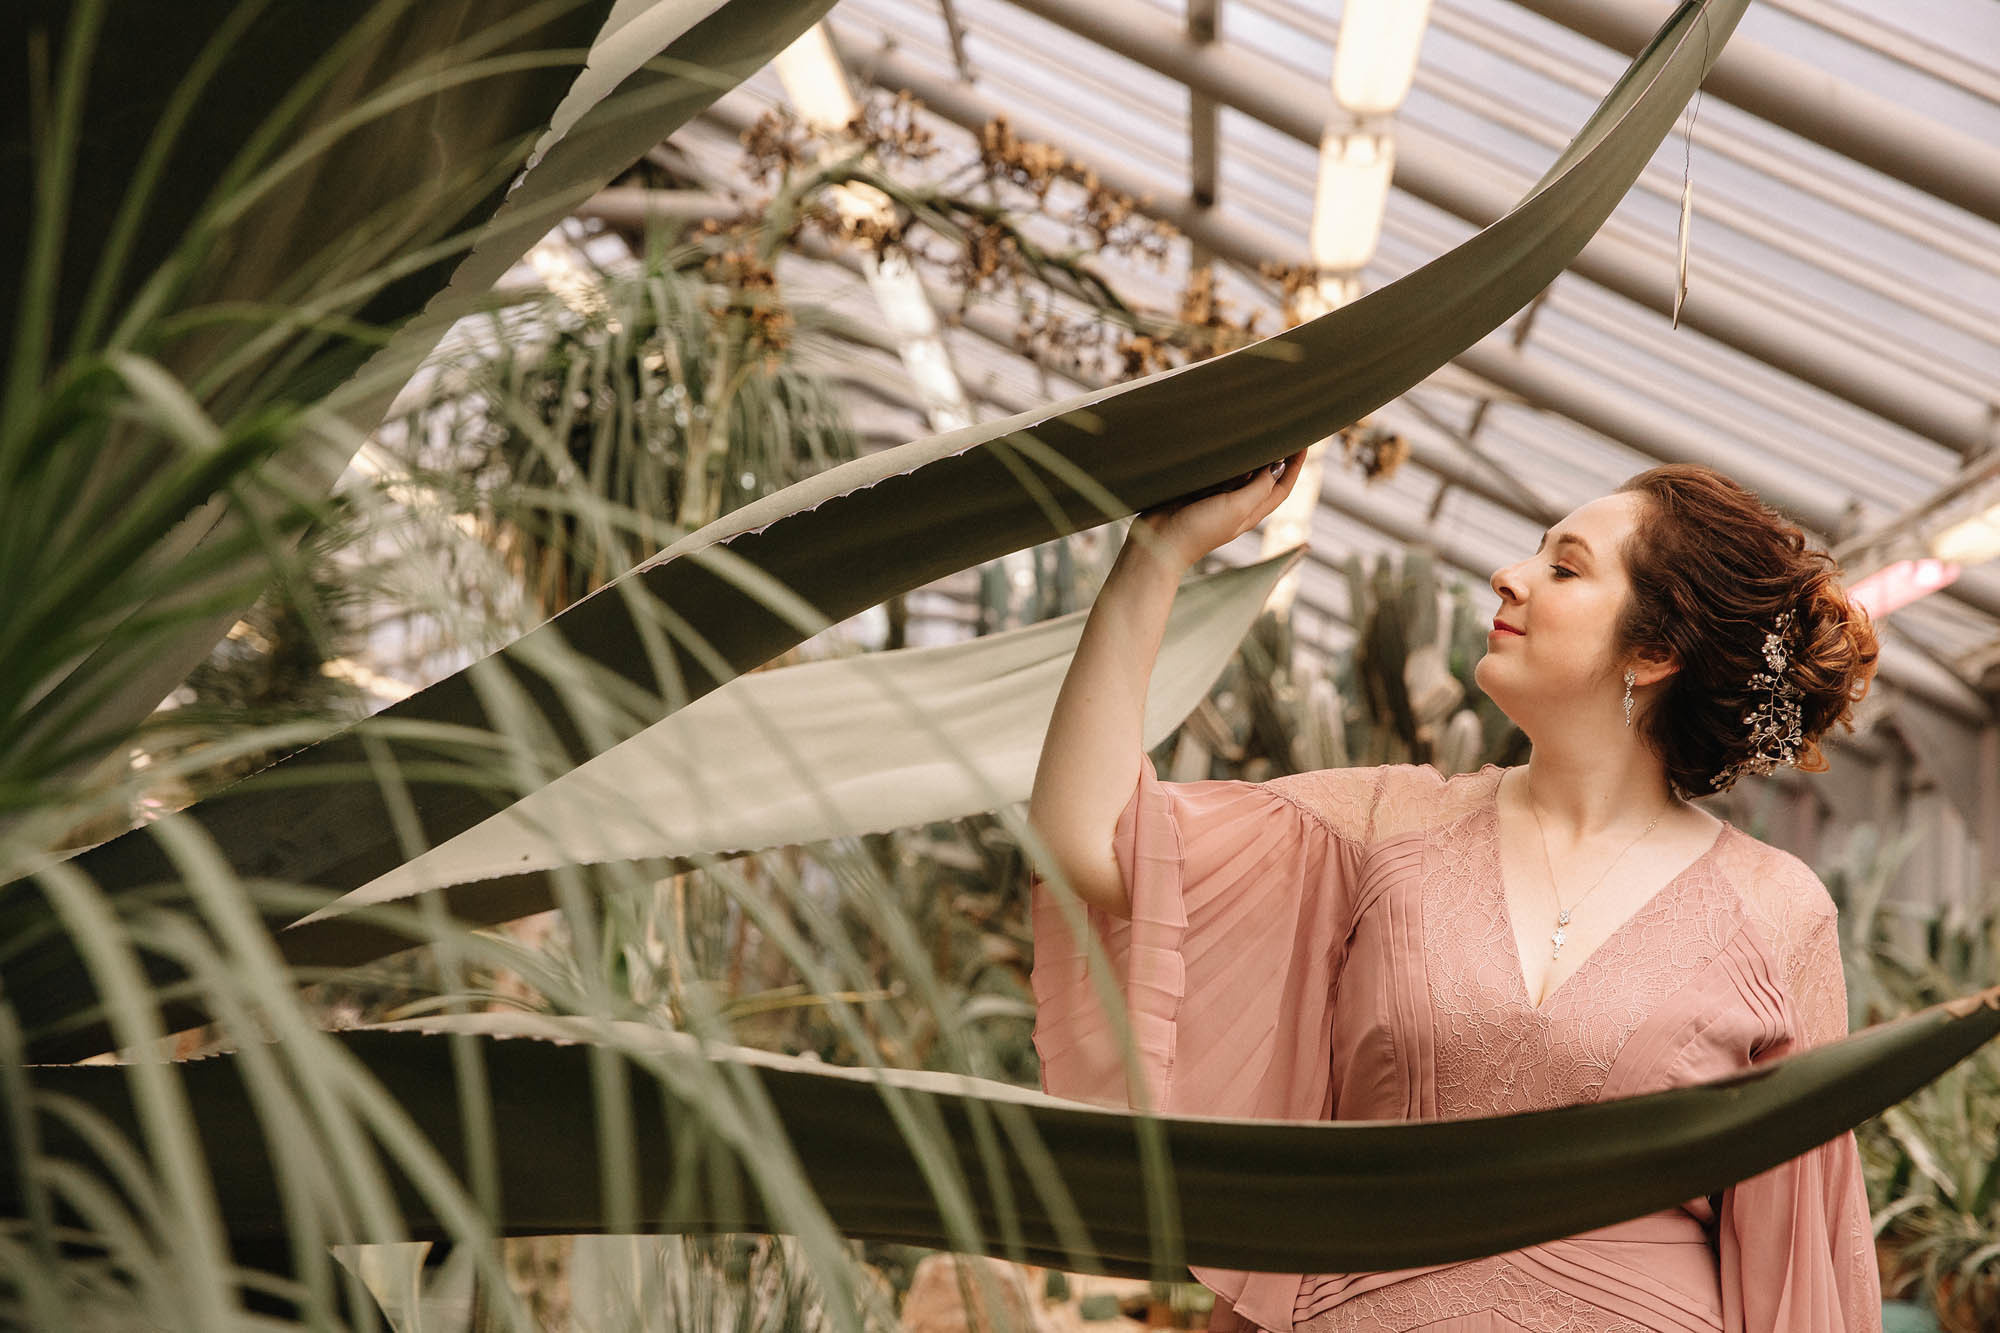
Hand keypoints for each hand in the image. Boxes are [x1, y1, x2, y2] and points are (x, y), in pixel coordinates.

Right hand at [1128, 448, 1310, 571]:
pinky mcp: (1196, 490)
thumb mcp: (1236, 509)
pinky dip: (1224, 458)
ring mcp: (1216, 497)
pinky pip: (1216, 470)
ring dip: (1249, 454)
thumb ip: (1258, 488)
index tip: (1302, 443)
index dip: (1294, 466)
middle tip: (1281, 430)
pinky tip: (1225, 443)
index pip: (1281, 487)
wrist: (1159, 543)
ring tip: (1257, 431)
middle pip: (1263, 477)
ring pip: (1240, 471)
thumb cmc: (1199, 531)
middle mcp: (1237, 504)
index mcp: (1251, 512)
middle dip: (1274, 457)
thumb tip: (1274, 467)